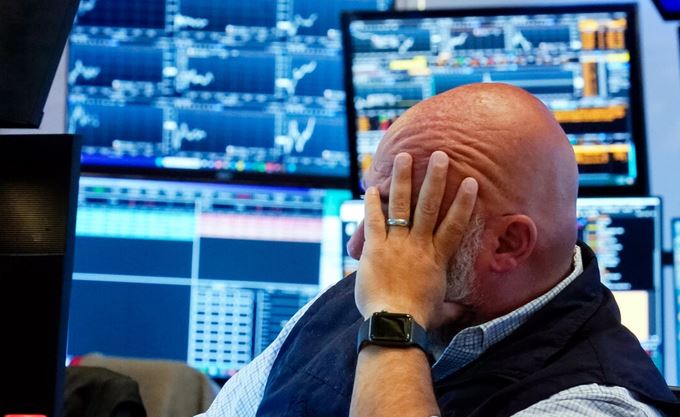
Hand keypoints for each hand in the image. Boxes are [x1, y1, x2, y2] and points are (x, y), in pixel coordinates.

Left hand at [354, 151, 477, 329]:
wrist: (395, 322)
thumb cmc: (419, 319)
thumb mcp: (441, 311)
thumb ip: (452, 306)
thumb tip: (466, 311)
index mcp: (437, 258)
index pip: (455, 225)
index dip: (463, 202)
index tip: (471, 182)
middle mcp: (419, 245)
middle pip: (429, 206)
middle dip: (435, 179)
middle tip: (440, 156)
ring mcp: (396, 244)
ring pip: (401, 205)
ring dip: (403, 180)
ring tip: (405, 157)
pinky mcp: (375, 248)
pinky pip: (373, 220)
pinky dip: (372, 203)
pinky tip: (371, 187)